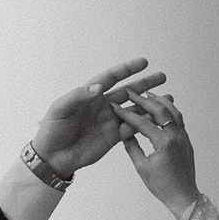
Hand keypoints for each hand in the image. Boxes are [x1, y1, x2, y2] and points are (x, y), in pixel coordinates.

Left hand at [32, 58, 166, 177]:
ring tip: (167, 98)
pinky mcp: (112, 137)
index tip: (143, 62)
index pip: (111, 78)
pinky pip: (131, 128)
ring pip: (133, 110)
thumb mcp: (60, 109)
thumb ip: (79, 96)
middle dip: (145, 84)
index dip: (127, 69)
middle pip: (128, 92)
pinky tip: (157, 119)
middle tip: (162, 77)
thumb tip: (99, 87)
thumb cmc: (51, 130)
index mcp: (89, 95)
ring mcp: (109, 121)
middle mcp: (102, 106)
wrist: (52, 157)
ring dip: (149, 105)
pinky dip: (144, 123)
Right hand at [118, 88, 197, 218]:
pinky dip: (169, 111)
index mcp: (164, 144)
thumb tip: (123, 132)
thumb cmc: (162, 186)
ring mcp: (183, 137)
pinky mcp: (186, 140)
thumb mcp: (142, 167)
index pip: (142, 123)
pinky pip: (178, 120)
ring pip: (173, 112)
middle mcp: (176, 137)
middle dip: (144, 100)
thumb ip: (132, 147)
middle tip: (132, 92)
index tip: (116, 107)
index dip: (127, 114)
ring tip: (147, 95)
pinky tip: (161, 109)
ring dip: (160, 101)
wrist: (183, 196)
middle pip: (160, 110)